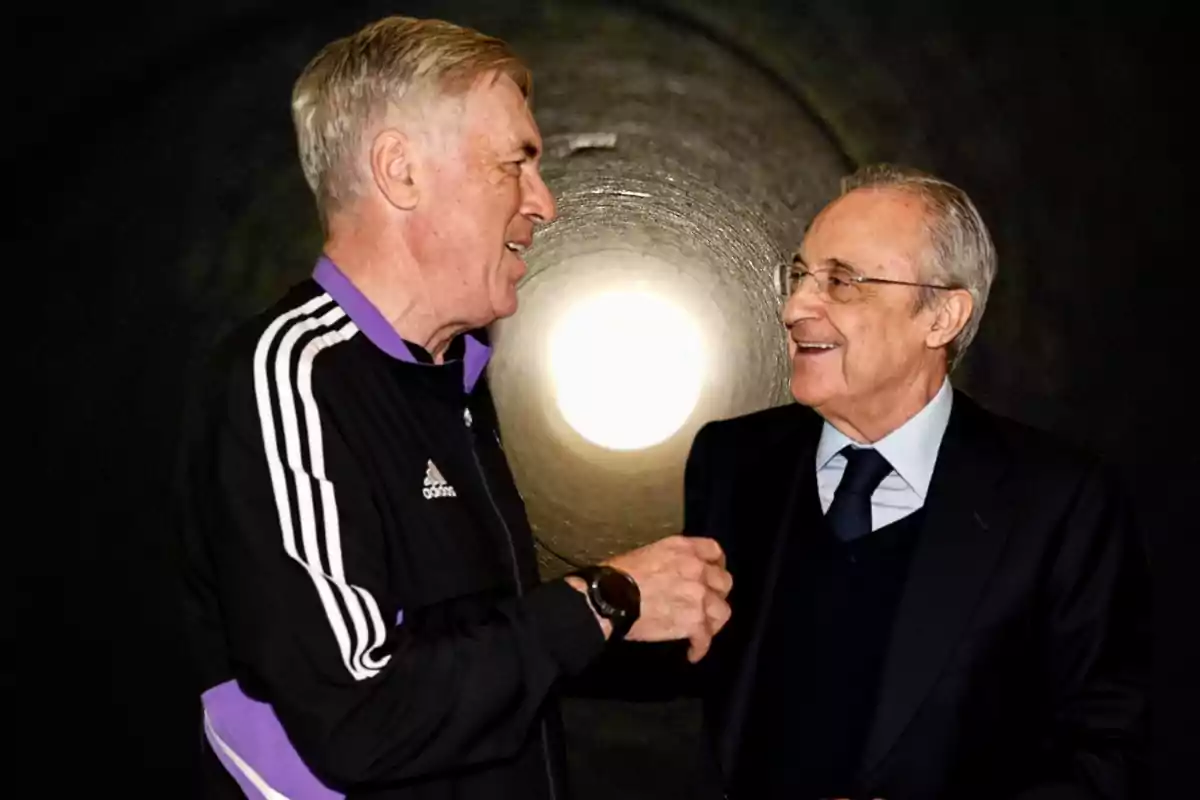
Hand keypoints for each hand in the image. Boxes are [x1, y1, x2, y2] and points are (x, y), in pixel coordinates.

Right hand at [603, 535, 732, 662]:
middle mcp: (697, 569)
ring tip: (702, 632)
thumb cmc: (618, 574)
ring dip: (712, 623)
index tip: (711, 575)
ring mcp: (699, 596)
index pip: (714, 551)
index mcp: (684, 549)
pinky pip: (705, 638)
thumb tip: (671, 575)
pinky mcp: (694, 622)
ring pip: (722, 612)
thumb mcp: (648, 554)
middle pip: (724, 582)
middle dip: (717, 594)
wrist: (610, 597)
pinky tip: (692, 653)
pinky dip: (699, 647)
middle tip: (706, 605)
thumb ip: (670, 562)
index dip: (716, 565)